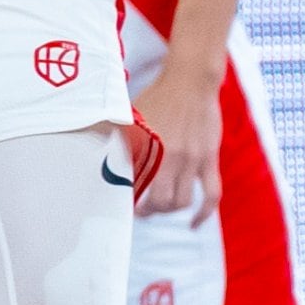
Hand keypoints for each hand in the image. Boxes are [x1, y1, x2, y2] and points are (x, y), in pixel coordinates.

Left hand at [129, 60, 221, 217]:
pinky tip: (194, 223)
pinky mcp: (209, 160)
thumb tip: (93, 148)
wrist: (191, 81)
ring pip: (182, 201)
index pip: (135, 187)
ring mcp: (193, 161)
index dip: (127, 199)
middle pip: (160, 202)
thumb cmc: (158, 97)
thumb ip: (117, 137)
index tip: (121, 203)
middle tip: (142, 208)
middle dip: (149, 210)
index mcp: (148, 149)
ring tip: (161, 208)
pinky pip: (211, 194)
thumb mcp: (131, 117)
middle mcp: (170, 159)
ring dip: (170, 210)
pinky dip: (203, 213)